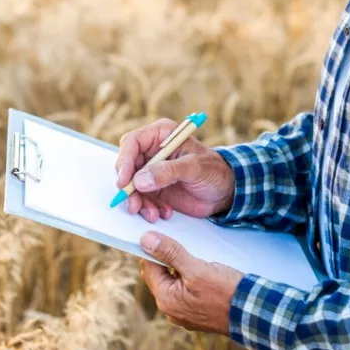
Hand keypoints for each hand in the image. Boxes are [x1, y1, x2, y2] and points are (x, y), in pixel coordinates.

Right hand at [116, 118, 234, 221]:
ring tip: (153, 214)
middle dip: (129, 187)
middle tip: (134, 205)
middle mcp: (152, 151)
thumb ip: (168, 172)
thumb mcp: (194, 168)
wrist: (225, 191)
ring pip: (131, 185)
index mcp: (161, 135)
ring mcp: (151, 170)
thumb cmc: (214, 171)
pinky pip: (141, 198)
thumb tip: (140, 180)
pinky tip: (163, 213)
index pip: (132, 143)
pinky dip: (148, 208)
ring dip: (138, 202)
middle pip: (126, 166)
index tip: (124, 182)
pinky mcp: (153, 188)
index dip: (124, 161)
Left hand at [140, 231, 242, 334]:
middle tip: (181, 241)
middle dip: (167, 257)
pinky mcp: (197, 311)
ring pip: (173, 280)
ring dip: (179, 265)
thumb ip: (170, 253)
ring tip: (193, 253)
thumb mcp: (196, 268)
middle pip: (160, 274)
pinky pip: (185, 289)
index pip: (148, 267)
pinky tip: (201, 266)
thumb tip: (145, 240)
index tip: (161, 233)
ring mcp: (184, 312)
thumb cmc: (226, 292)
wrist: (254, 313)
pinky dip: (189, 276)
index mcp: (166, 300)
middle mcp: (171, 310)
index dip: (153, 248)